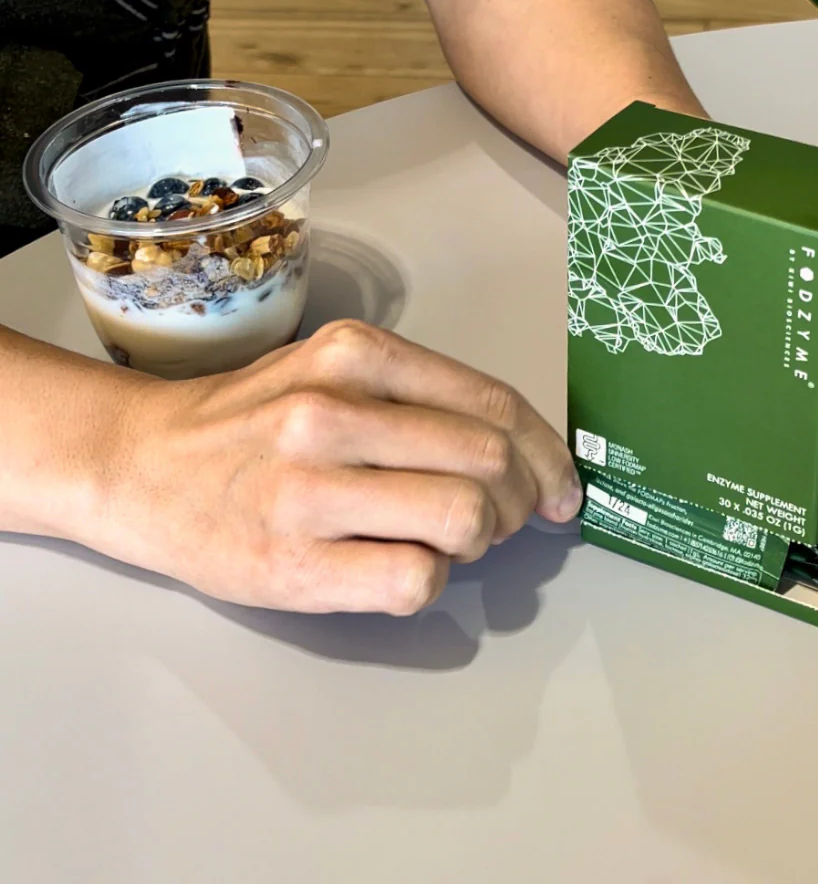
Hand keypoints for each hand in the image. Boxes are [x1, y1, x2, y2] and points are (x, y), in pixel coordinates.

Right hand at [89, 321, 582, 613]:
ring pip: (465, 517)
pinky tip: (401, 567)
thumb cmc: (247, 422)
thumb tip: (518, 456)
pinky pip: (416, 579)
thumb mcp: (330, 372)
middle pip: (491, 462)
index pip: (494, 405)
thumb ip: (418, 398)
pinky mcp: (293, 562)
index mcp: (356, 356)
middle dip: (520, 501)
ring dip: (480, 540)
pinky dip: (432, 580)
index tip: (561, 488)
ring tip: (447, 540)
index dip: (548, 454)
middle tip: (506, 520)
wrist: (137, 465)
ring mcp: (310, 488)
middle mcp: (334, 411)